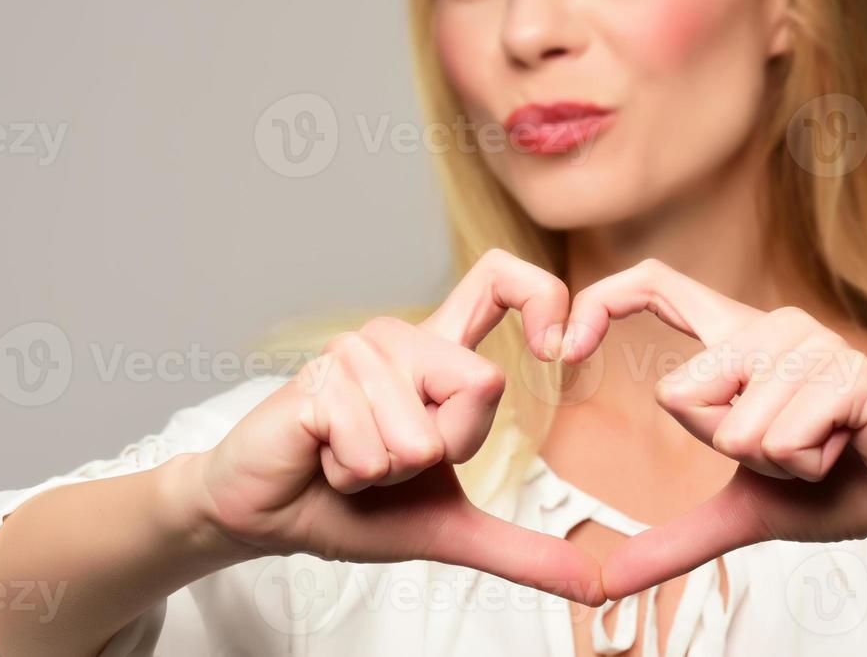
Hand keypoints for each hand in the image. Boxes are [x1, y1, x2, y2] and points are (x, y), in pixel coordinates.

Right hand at [191, 249, 604, 604]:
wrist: (268, 518)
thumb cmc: (352, 506)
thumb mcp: (451, 528)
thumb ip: (523, 549)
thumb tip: (598, 585)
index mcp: (440, 353)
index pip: (501, 279)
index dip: (543, 297)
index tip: (560, 349)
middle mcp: (403, 337)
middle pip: (483, 384)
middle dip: (444, 452)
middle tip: (391, 459)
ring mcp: (358, 353)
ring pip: (425, 431)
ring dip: (387, 471)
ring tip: (351, 459)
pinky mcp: (320, 379)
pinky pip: (374, 446)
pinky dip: (352, 476)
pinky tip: (323, 460)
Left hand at [561, 259, 866, 599]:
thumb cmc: (836, 482)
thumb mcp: (746, 510)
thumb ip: (677, 538)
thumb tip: (608, 577)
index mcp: (737, 341)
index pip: (658, 284)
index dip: (603, 300)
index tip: (562, 348)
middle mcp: (768, 327)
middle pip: (681, 397)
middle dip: (728, 450)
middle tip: (788, 451)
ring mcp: (808, 343)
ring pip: (734, 428)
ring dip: (778, 466)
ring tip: (821, 450)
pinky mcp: (845, 371)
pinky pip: (781, 439)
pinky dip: (808, 467)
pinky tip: (843, 448)